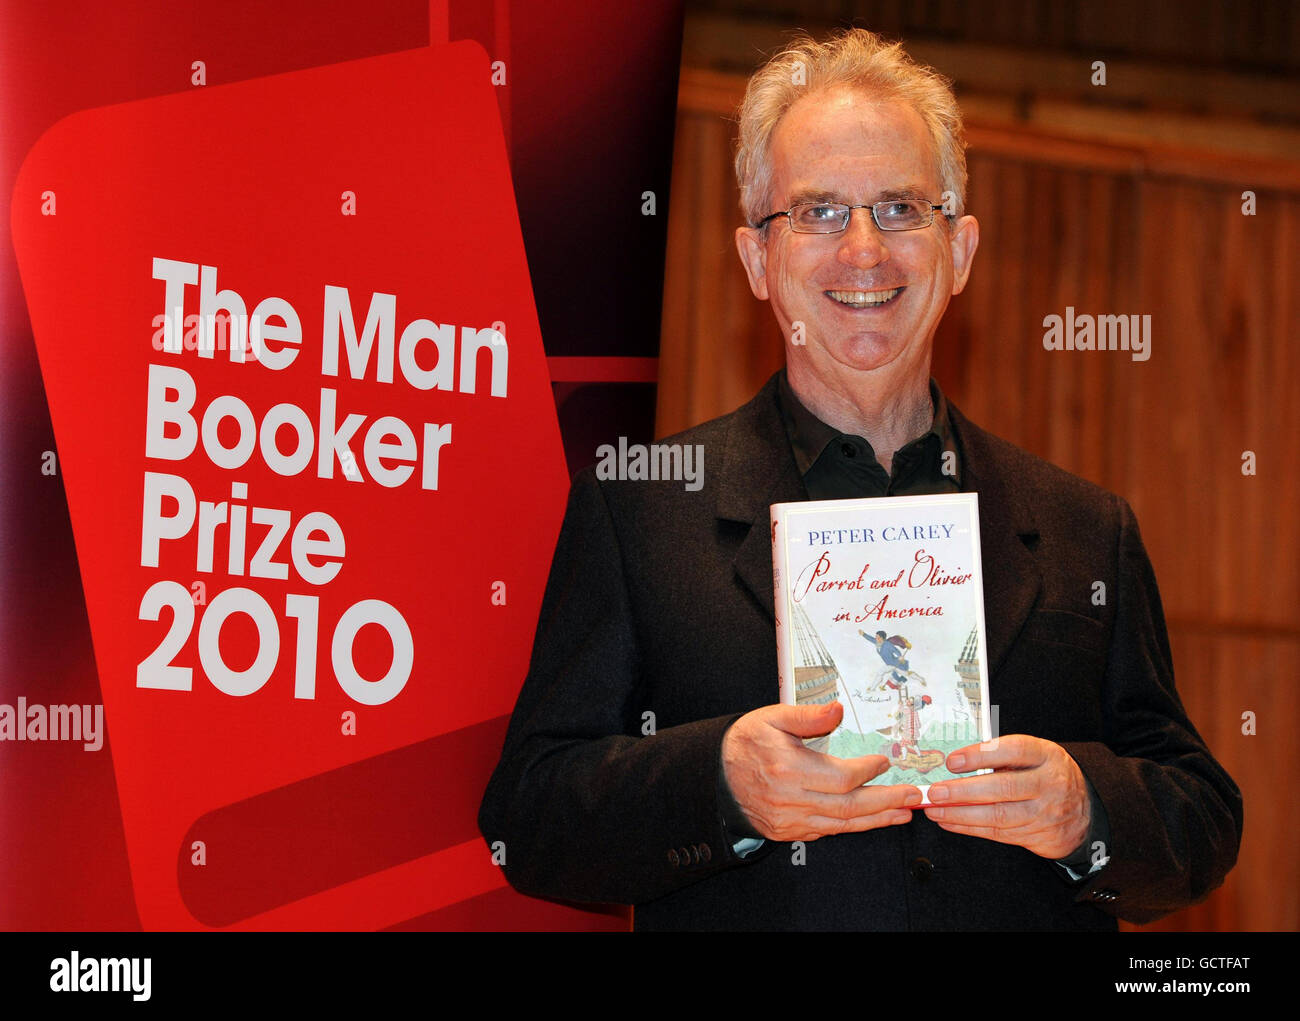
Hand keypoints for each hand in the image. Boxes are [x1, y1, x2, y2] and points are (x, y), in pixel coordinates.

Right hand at [721, 701, 920, 842]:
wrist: (716, 776)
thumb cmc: (745, 743)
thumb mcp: (772, 718)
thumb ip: (808, 716)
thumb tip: (837, 709)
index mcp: (789, 769)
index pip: (842, 777)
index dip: (867, 771)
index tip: (883, 762)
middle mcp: (791, 799)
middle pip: (850, 806)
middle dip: (886, 802)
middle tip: (912, 797)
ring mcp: (790, 820)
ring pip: (842, 824)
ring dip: (876, 819)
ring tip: (901, 813)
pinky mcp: (788, 832)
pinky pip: (826, 831)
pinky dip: (851, 826)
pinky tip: (869, 820)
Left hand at [922, 734, 1090, 859]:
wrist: (1084, 813)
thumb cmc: (1047, 775)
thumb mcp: (1036, 756)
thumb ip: (1003, 757)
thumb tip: (955, 763)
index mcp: (1047, 756)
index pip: (1014, 751)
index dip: (981, 755)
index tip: (952, 761)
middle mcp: (1049, 784)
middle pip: (1003, 788)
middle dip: (964, 791)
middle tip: (935, 791)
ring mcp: (1045, 813)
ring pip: (998, 816)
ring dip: (960, 814)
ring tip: (934, 809)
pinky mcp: (1036, 836)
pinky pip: (998, 833)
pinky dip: (969, 827)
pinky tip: (948, 821)